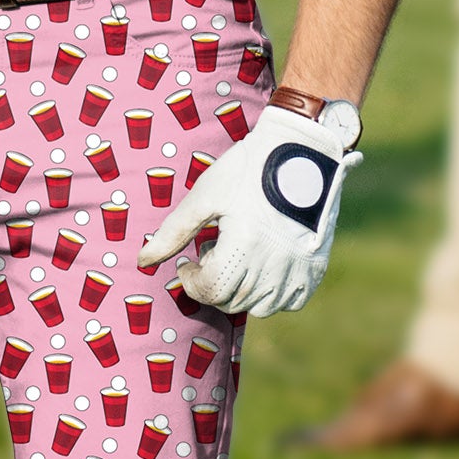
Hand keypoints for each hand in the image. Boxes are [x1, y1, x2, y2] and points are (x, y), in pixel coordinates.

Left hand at [138, 100, 363, 317]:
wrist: (303, 151)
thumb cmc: (248, 168)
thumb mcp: (205, 195)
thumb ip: (173, 232)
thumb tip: (142, 262)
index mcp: (244, 245)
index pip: (209, 290)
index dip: (190, 281)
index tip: (186, 262)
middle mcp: (274, 264)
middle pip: (231, 301)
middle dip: (211, 283)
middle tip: (210, 252)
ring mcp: (298, 269)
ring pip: (259, 307)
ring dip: (239, 291)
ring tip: (236, 256)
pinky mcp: (315, 268)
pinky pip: (290, 302)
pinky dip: (271, 294)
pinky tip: (262, 266)